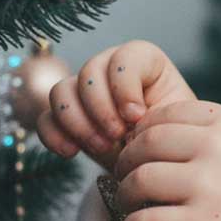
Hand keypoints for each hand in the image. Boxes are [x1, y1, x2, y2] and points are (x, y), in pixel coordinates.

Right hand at [36, 40, 196, 173]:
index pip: (125, 57)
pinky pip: (45, 118)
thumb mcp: (175, 123)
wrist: (158, 163)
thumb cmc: (172, 137)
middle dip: (101, 108)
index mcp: (145, 62)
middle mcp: (110, 69)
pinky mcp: (66, 117)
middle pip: (89, 72)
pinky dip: (54, 135)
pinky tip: (71, 152)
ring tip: (102, 147)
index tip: (137, 116)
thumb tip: (132, 118)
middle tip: (117, 136)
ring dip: (78, 122)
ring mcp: (84, 91)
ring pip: (61, 91)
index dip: (125, 86)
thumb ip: (158, 113)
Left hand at [111, 99, 220, 220]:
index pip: (166, 114)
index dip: (143, 133)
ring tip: (134, 208)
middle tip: (127, 180)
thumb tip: (153, 141)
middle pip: (145, 144)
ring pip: (138, 181)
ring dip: (126, 197)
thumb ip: (214, 139)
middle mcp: (217, 147)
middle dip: (127, 163)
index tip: (141, 151)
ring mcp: (207, 186)